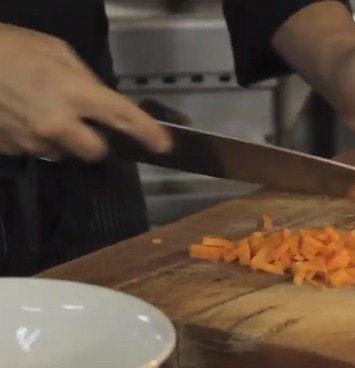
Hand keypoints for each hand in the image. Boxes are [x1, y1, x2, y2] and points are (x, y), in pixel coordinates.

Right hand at [0, 23, 169, 160]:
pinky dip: (34, 137)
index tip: (162, 144)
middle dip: (95, 140)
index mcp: (75, 93)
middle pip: (97, 152)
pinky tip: (21, 115)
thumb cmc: (8, 49)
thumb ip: (86, 79)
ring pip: (63, 153)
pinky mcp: (11, 149)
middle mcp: (57, 123)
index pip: (123, 117)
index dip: (147, 132)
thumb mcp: (56, 52)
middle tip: (84, 122)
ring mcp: (32, 140)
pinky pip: (35, 149)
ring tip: (41, 110)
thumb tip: (101, 98)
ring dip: (61, 138)